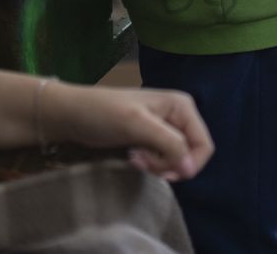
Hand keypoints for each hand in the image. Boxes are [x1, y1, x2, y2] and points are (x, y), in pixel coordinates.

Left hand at [49, 84, 213, 181]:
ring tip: (134, 157)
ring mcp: (166, 128)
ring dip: (156, 166)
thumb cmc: (103, 114)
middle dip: (167, 164)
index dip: (187, 164)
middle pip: (190, 155)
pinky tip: (132, 157)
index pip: (203, 145)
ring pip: (176, 160)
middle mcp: (179, 116)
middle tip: (141, 160)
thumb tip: (191, 169)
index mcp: (182, 106)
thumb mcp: (137, 126)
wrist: (72, 115)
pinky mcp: (152, 139)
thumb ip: (169, 144)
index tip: (160, 170)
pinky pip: (163, 160)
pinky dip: (150, 164)